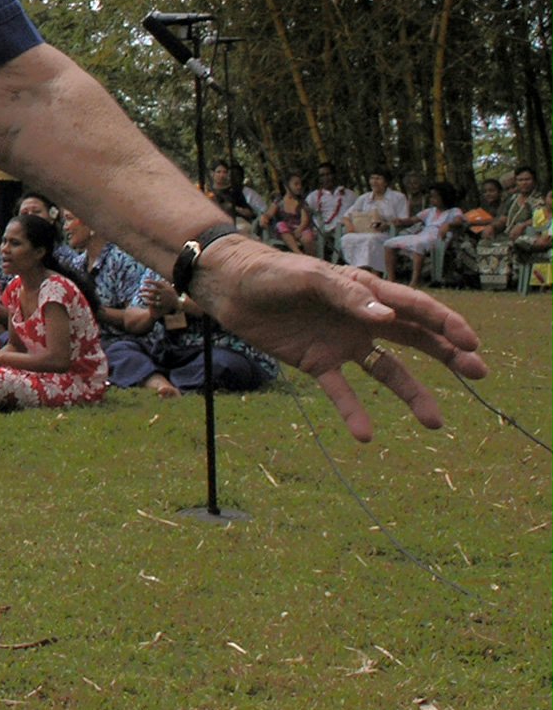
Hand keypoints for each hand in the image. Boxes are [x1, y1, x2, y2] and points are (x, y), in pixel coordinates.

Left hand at [192, 239, 484, 440]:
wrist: (231, 288)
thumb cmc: (272, 273)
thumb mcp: (308, 279)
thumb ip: (347, 296)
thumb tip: (388, 317)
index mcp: (365, 292)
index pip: (415, 308)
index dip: (445, 324)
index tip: (471, 343)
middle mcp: (362, 319)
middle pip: (415, 339)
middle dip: (448, 355)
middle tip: (479, 373)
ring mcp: (342, 343)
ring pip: (387, 371)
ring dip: (412, 394)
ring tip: (435, 423)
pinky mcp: (317, 362)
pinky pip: (341, 390)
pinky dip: (354, 412)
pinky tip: (366, 436)